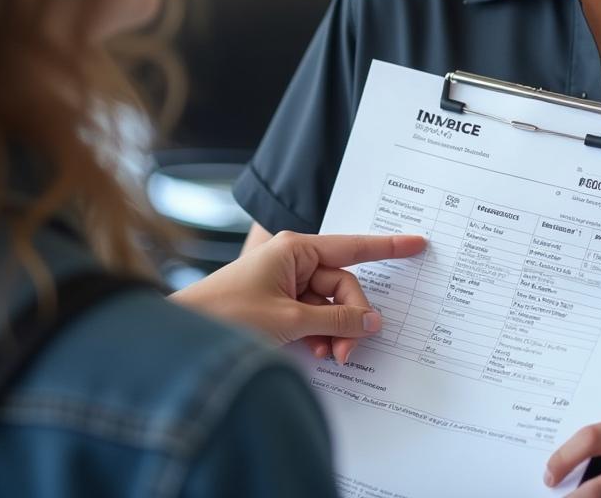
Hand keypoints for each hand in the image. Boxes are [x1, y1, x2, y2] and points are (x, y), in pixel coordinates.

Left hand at [172, 230, 425, 363]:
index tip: (418, 242)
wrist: (181, 334)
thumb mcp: (289, 320)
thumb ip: (335, 321)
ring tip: (329, 358)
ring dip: (334, 333)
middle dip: (351, 319)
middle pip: (343, 286)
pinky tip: (314, 355)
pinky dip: (318, 336)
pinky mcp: (277, 305)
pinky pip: (313, 317)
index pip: (354, 246)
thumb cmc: (226, 314)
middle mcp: (293, 261)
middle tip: (347, 352)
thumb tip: (372, 323)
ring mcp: (285, 284)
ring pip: (330, 306)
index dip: (389, 247)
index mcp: (296, 249)